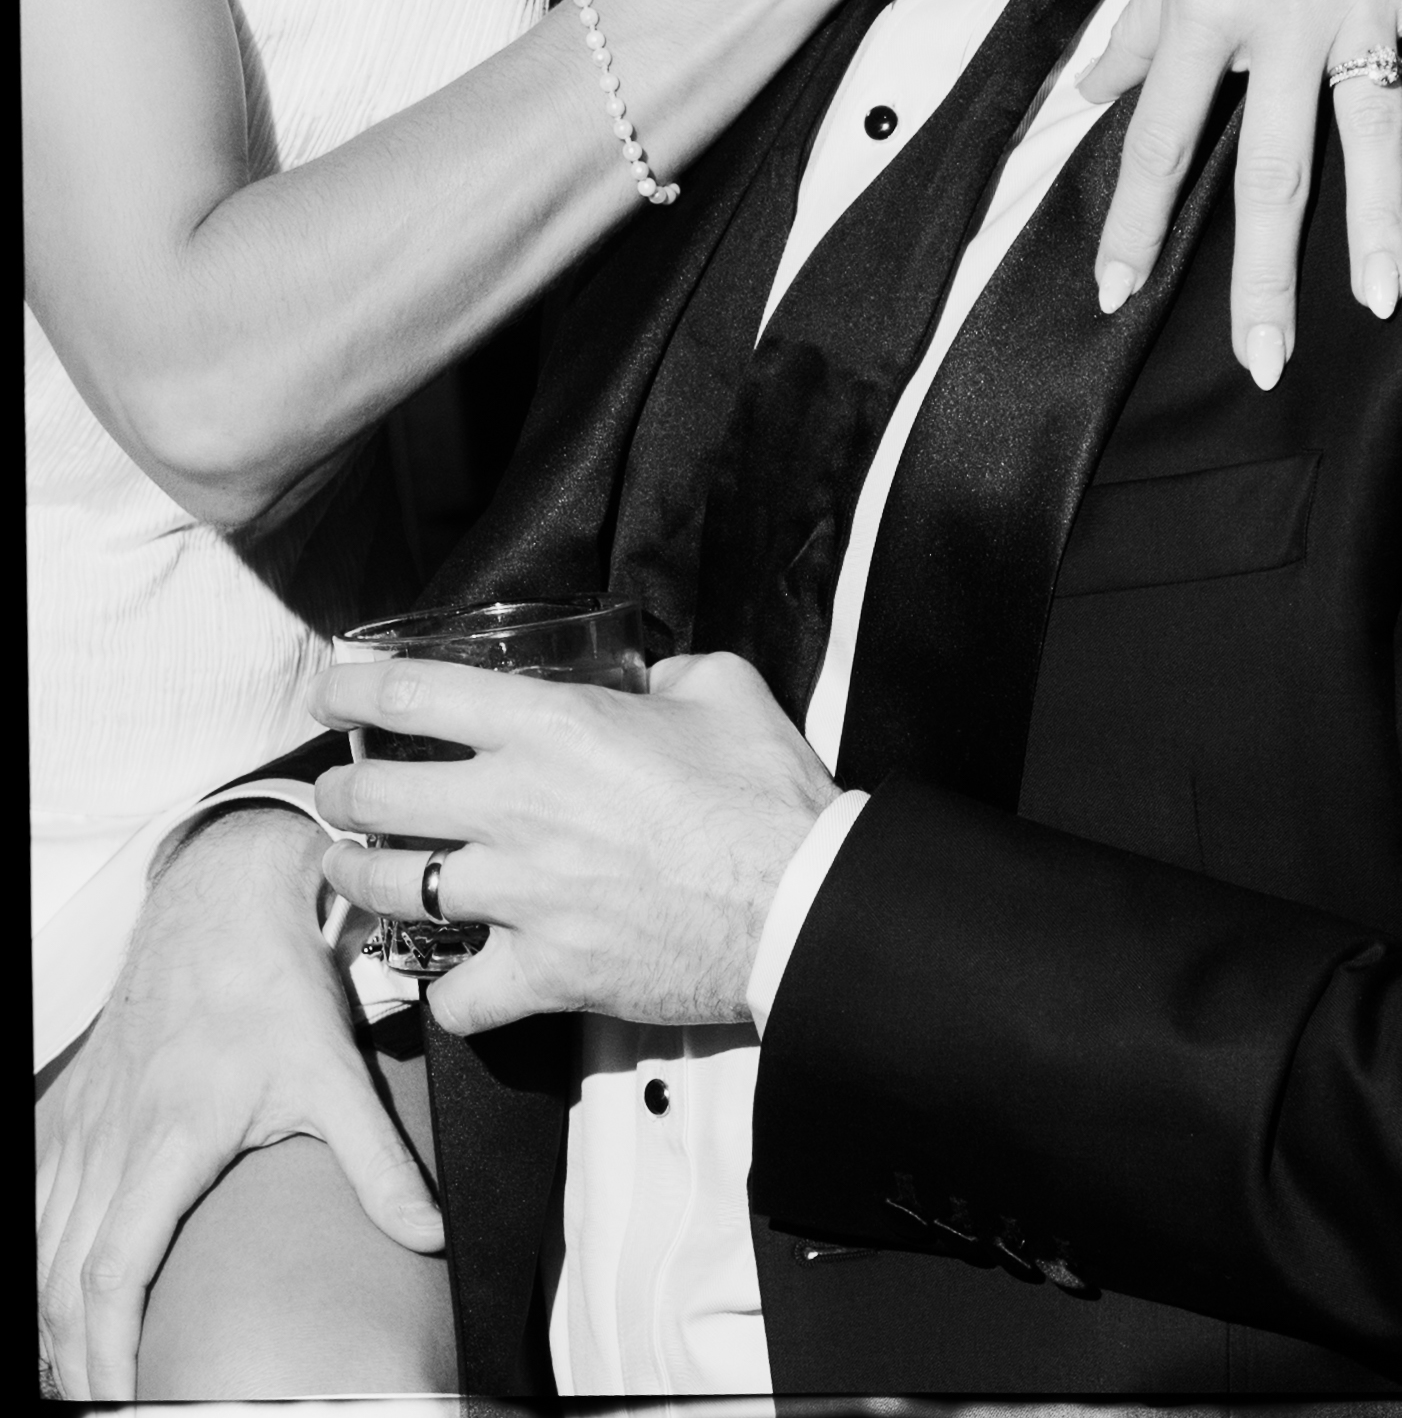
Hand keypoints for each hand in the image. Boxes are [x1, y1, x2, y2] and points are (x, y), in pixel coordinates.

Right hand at [35, 807, 441, 1401]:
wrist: (219, 903)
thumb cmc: (272, 983)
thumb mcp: (336, 1073)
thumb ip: (379, 1162)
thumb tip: (429, 1234)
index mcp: (168, 1140)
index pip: (112, 1272)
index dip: (111, 1351)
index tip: (131, 1398)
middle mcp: (110, 1140)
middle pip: (63, 1281)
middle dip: (78, 1360)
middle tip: (110, 1403)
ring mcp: (83, 1124)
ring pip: (41, 1247)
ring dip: (53, 1322)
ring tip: (85, 1376)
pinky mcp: (73, 1109)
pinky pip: (37, 1202)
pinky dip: (38, 1264)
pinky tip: (54, 1300)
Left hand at [312, 652, 837, 1035]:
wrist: (802, 901)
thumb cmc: (763, 790)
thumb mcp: (721, 688)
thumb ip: (668, 673)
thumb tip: (650, 679)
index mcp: (551, 726)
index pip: (415, 693)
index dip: (352, 688)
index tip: (329, 690)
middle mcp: (516, 807)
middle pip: (374, 797)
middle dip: (337, 792)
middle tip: (336, 792)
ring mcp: (523, 896)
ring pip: (389, 892)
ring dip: (354, 881)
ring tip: (347, 872)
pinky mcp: (547, 972)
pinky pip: (458, 999)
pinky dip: (446, 994)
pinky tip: (451, 979)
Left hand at [1080, 0, 1401, 384]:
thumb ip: (1138, 22)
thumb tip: (1095, 93)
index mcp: (1200, 7)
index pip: (1157, 136)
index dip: (1136, 220)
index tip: (1116, 290)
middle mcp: (1277, 18)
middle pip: (1269, 167)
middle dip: (1264, 271)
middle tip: (1263, 357)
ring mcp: (1357, 0)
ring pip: (1366, 132)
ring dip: (1376, 223)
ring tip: (1379, 301)